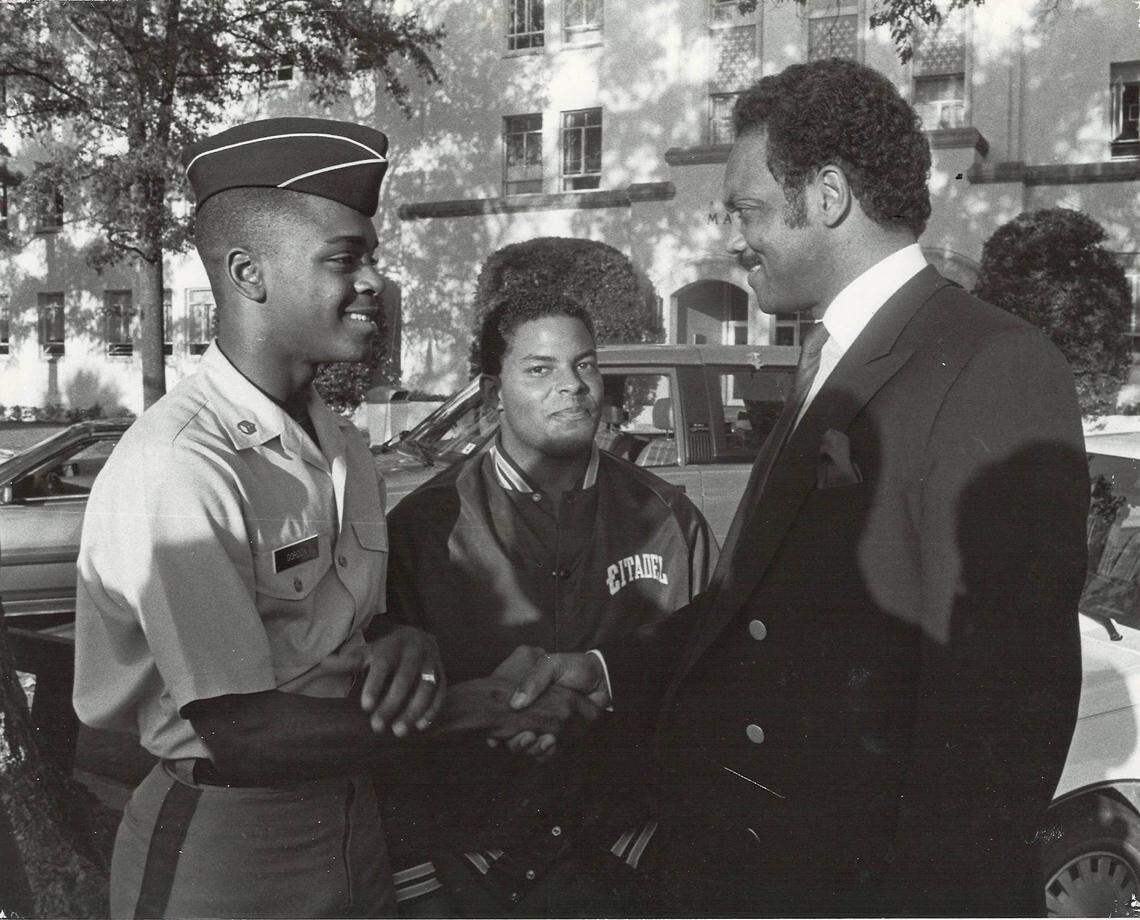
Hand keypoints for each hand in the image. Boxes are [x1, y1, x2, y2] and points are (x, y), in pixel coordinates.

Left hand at [321, 625, 444, 736]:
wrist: (416, 636)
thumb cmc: (385, 650)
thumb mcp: (366, 652)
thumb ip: (348, 661)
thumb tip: (323, 663)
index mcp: (392, 645)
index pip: (384, 664)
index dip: (375, 685)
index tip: (365, 707)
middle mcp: (415, 651)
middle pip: (405, 678)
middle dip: (392, 703)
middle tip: (377, 727)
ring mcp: (431, 662)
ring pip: (426, 687)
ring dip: (413, 711)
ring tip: (398, 731)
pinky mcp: (442, 673)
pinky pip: (441, 693)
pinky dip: (432, 710)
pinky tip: (420, 726)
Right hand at [491, 647, 609, 757]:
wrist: (602, 679)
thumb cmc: (574, 667)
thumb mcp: (551, 664)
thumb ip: (533, 679)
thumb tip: (515, 703)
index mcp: (520, 697)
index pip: (498, 716)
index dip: (492, 729)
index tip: (494, 737)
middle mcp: (527, 714)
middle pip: (509, 737)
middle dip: (515, 742)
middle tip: (527, 736)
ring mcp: (541, 728)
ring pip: (526, 748)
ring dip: (531, 748)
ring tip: (543, 739)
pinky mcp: (557, 739)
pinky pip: (545, 754)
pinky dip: (546, 752)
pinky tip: (552, 742)